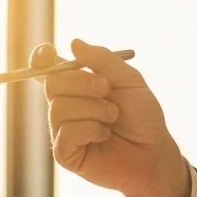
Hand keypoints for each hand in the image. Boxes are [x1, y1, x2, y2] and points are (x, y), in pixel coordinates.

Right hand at [32, 39, 190, 196]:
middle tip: (106, 90)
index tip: (48, 54)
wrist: (154, 151)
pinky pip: (66, 132)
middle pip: (52, 83)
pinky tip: (104, 135)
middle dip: (82, 83)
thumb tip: (74, 43)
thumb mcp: (129, 79)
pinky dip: (90, 129)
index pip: (47, 68)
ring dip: (93, 109)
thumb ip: (103, 59)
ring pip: (59, 108)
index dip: (42, 59)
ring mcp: (62, 130)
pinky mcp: (65, 153)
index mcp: (76, 85)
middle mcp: (65, 105)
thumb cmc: (142, 116)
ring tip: (113, 118)